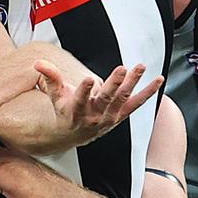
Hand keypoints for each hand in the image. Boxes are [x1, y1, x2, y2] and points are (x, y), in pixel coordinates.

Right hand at [34, 60, 163, 145]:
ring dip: (132, 82)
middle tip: (121, 68)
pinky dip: (148, 92)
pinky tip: (158, 79)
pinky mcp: (122, 115)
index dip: (84, 90)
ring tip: (140, 66)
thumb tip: (39, 62)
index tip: (89, 79)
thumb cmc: (65, 111)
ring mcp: (110, 117)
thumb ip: (50, 79)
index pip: (80, 100)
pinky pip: (137, 103)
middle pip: (106, 99)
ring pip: (123, 98)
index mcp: (77, 111)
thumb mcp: (55, 96)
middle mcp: (95, 116)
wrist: (77, 135)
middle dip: (114, 84)